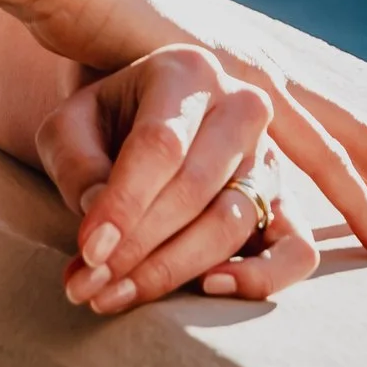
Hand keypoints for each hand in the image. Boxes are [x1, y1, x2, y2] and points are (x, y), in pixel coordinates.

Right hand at [0, 0, 366, 306]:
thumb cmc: (96, 30)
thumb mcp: (153, 85)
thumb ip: (176, 119)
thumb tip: (172, 154)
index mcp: (260, 71)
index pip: (339, 126)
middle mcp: (275, 71)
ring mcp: (262, 76)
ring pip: (353, 149)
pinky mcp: (241, 88)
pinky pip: (309, 155)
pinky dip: (351, 200)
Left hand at [37, 45, 310, 313]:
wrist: (141, 122)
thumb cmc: (102, 124)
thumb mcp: (69, 127)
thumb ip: (77, 167)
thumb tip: (102, 228)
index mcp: (188, 72)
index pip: (159, 144)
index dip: (122, 204)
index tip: (88, 251)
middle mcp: (241, 107)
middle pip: (193, 187)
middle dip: (137, 246)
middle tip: (90, 285)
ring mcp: (270, 158)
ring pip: (232, 221)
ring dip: (173, 270)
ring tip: (118, 295)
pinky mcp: (286, 205)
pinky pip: (297, 251)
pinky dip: (260, 277)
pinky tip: (206, 287)